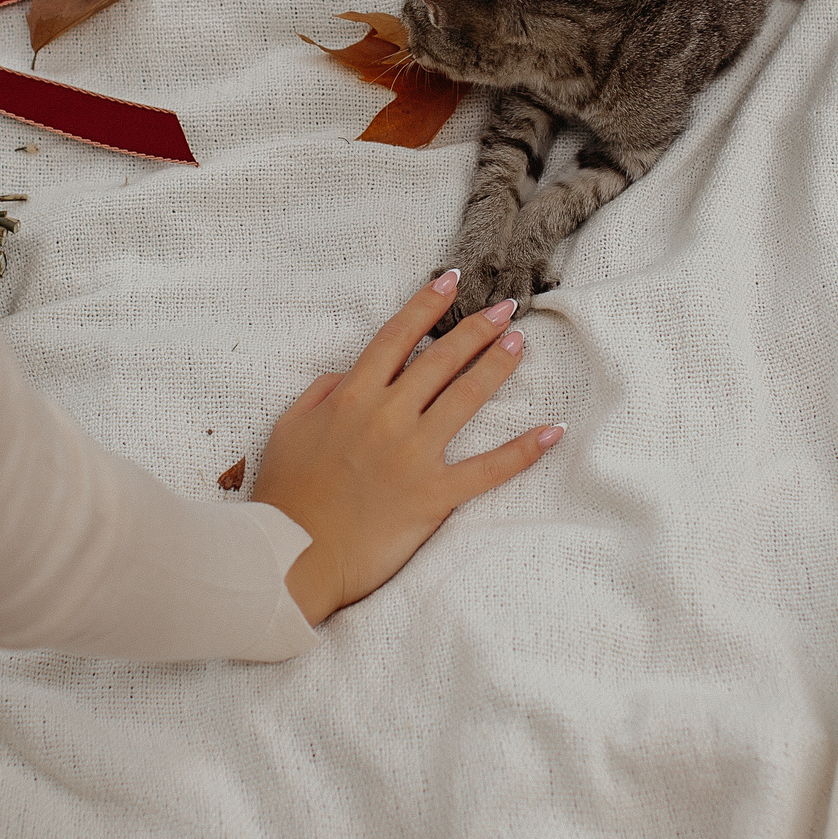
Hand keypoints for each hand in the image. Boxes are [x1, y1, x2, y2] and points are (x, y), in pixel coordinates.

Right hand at [252, 270, 563, 625]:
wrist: (290, 556)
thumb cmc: (285, 496)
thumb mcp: (289, 429)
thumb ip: (322, 393)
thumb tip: (350, 375)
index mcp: (352, 397)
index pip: (396, 337)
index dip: (425, 306)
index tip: (451, 282)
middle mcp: (387, 416)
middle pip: (440, 360)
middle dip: (475, 329)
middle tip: (505, 310)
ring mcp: (413, 454)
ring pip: (465, 398)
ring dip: (496, 367)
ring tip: (519, 345)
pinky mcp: (434, 495)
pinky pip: (487, 469)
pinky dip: (523, 451)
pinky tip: (552, 431)